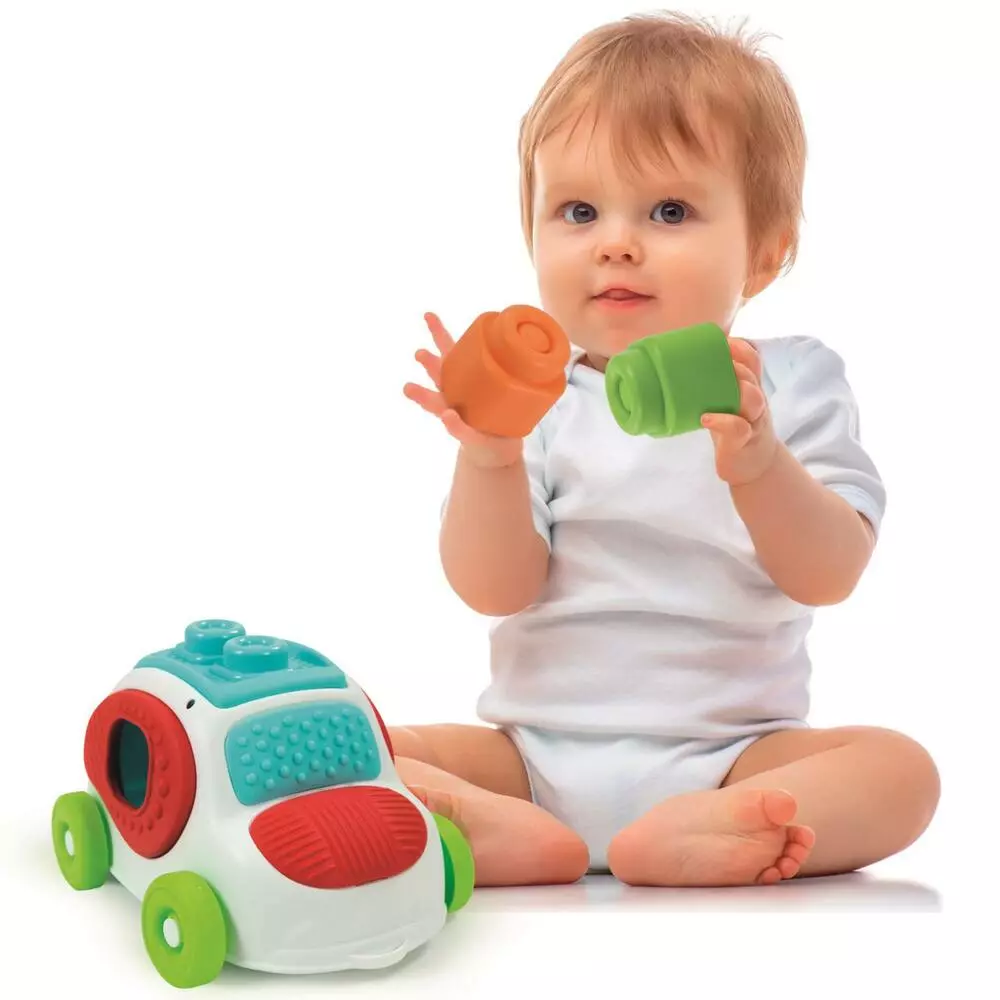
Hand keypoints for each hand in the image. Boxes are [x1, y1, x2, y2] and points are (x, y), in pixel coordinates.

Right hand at [404, 312, 524, 468]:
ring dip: (423, 396)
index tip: (428, 315)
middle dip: (429, 363)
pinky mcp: (466, 435)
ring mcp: (455, 415)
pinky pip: (459, 429)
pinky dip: (453, 423)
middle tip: (420, 354)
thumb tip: (538, 338)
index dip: (438, 333)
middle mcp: (451, 394)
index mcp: (460, 378)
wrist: (496, 449)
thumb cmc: (497, 412)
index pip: (448, 351)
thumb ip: (517, 367)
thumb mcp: (504, 386)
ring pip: (435, 404)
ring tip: (409, 388)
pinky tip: (448, 416)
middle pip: (438, 374)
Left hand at [701, 338, 777, 485]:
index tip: (721, 340)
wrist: (755, 466)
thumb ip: (714, 386)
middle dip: (735, 365)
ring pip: (753, 399)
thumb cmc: (735, 428)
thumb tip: (672, 367)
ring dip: (735, 390)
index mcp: (750, 388)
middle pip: (752, 376)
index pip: (753, 360)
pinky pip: (739, 429)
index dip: (740, 347)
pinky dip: (722, 421)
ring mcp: (753, 422)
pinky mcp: (744, 442)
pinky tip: (706, 418)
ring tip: (710, 387)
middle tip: (710, 362)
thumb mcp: (729, 403)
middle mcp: (756, 401)